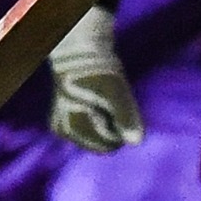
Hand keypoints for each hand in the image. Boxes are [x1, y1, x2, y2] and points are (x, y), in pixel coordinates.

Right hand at [48, 6, 144, 152]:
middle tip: (107, 101)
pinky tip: (95, 102)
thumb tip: (137, 142)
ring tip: (100, 100)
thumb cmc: (100, 72)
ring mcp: (63, 128)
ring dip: (105, 121)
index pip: (109, 145)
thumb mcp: (117, 93)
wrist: (80, 55)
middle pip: (102, 142)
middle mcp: (64, 132)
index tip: (114, 105)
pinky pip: (91, 130)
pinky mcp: (65, 122)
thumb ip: (126, 118)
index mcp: (72, 128)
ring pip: (97, 136)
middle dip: (111, 125)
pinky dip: (99, 119)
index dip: (119, 128)